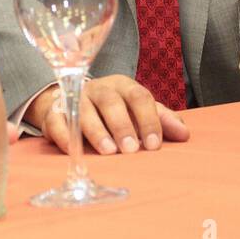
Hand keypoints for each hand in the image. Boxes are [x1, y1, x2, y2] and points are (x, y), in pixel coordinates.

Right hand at [24, 74, 189, 154]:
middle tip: (131, 149)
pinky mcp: (54, 111)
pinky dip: (65, 136)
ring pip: (84, 110)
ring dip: (96, 131)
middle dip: (122, 126)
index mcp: (123, 86)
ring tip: (108, 152)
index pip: (139, 97)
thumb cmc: (113, 110)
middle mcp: (99, 89)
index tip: (153, 145)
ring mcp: (75, 98)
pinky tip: (75, 151)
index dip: (148, 120)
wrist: (71, 100)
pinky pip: (57, 121)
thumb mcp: (137, 111)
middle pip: (111, 102)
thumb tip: (185, 134)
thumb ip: (160, 120)